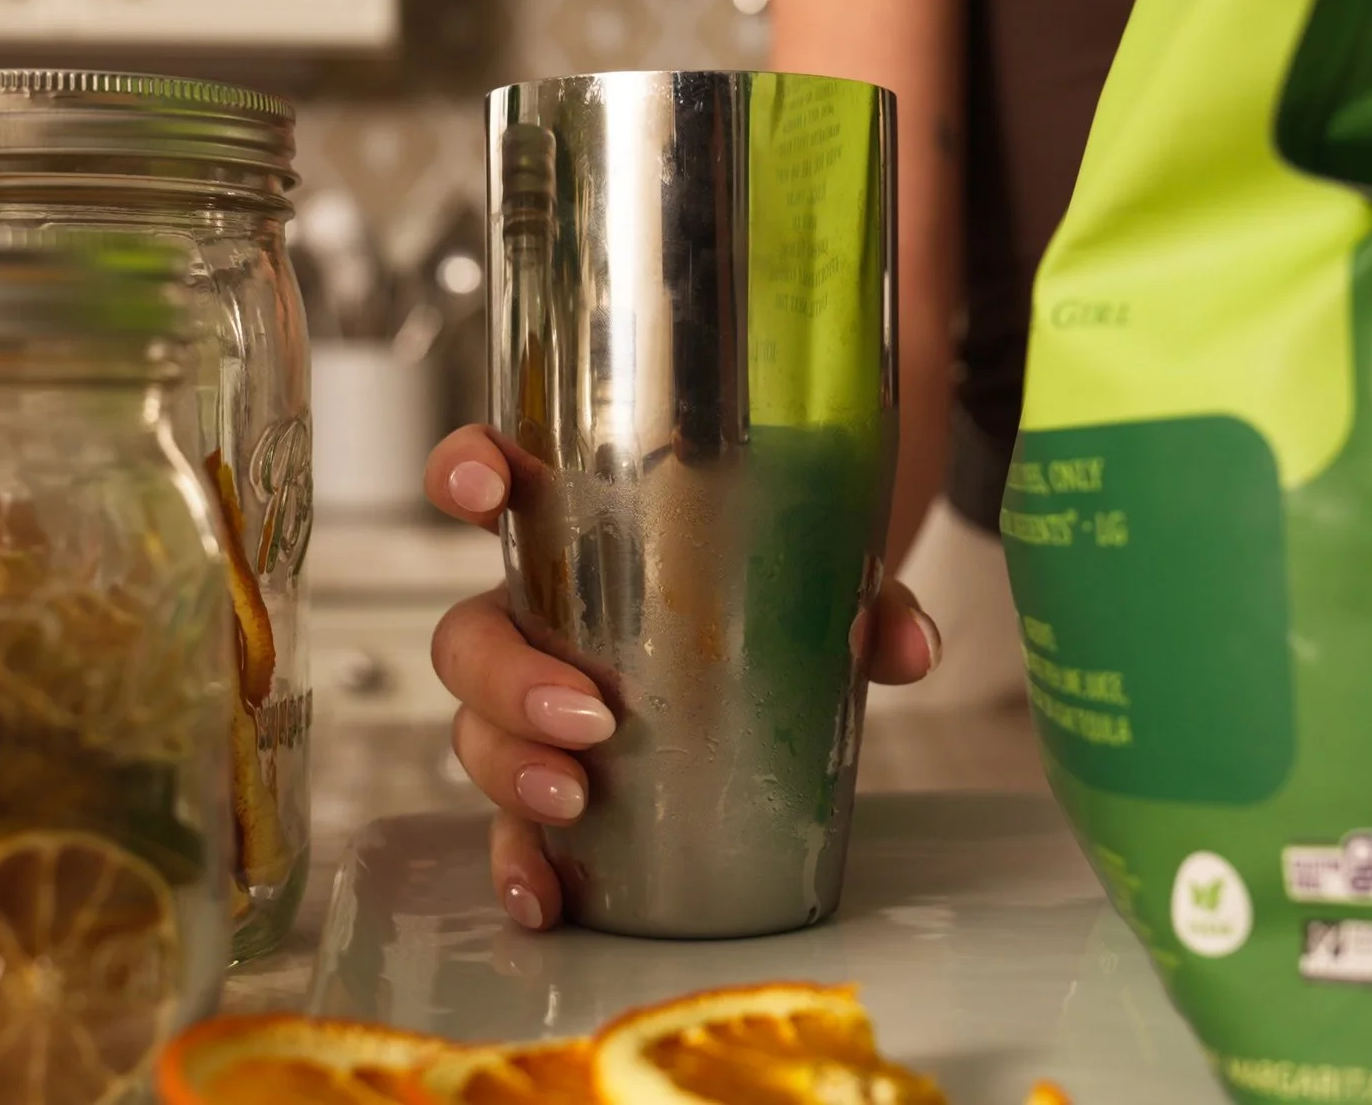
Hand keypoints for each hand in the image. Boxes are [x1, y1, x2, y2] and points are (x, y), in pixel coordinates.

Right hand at [422, 425, 942, 930]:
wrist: (779, 631)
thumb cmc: (765, 577)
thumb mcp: (820, 570)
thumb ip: (865, 596)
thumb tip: (908, 644)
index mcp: (576, 532)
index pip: (492, 482)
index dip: (464, 476)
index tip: (482, 495)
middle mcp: (537, 616)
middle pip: (469, 638)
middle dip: (508, 679)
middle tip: (590, 716)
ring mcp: (535, 701)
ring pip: (477, 730)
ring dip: (511, 767)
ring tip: (576, 800)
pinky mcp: (557, 778)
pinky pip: (511, 824)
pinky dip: (519, 860)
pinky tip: (543, 896)